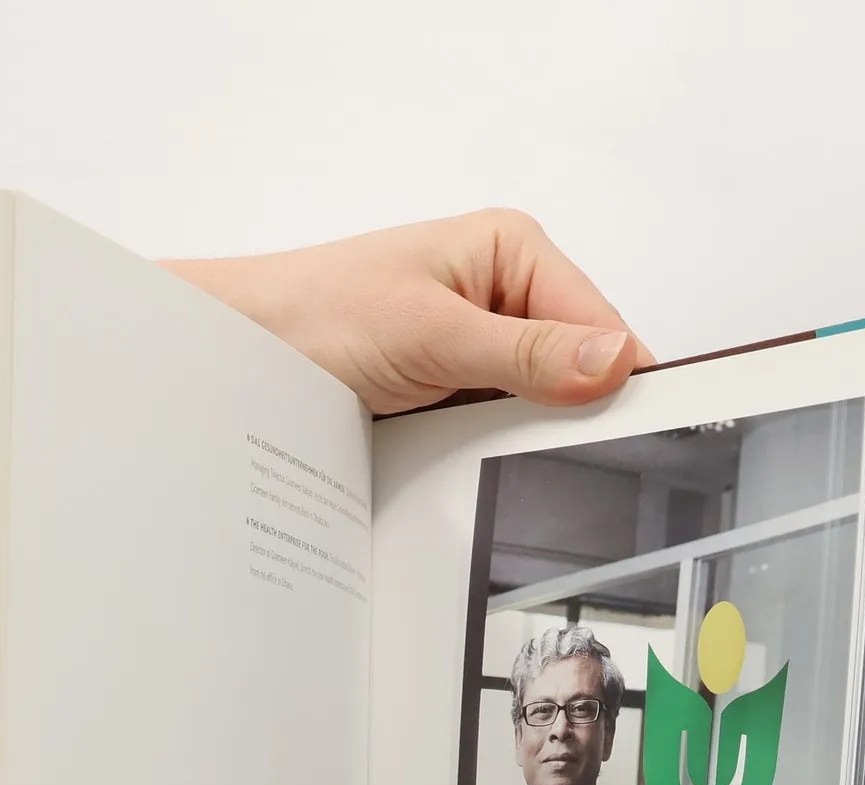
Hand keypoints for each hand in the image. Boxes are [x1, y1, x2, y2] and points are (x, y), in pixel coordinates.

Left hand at [168, 208, 652, 413]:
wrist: (242, 352)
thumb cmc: (314, 315)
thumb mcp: (433, 333)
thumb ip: (527, 352)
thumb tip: (612, 362)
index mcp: (513, 250)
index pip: (604, 326)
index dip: (616, 385)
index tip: (622, 438)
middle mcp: (505, 292)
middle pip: (581, 370)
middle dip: (568, 413)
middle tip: (540, 449)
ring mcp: (483, 345)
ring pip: (544, 406)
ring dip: (524, 435)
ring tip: (486, 444)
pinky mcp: (458, 388)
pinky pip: (503, 426)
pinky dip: (493, 447)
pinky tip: (470, 454)